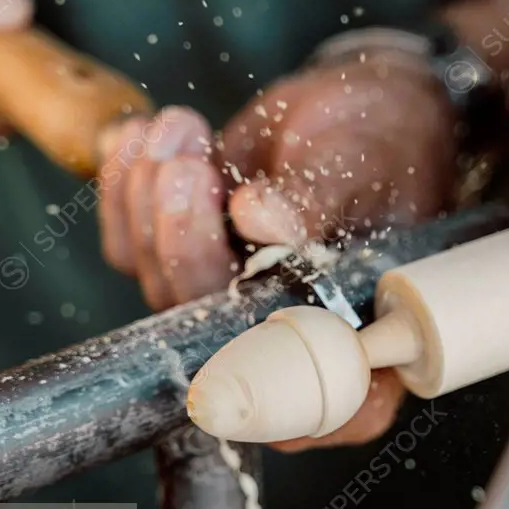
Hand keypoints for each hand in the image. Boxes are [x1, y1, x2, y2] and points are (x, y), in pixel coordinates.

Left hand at [98, 50, 458, 450]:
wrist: (359, 109)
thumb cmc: (386, 144)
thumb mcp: (363, 165)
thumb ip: (316, 199)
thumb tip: (259, 220)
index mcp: (353, 340)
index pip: (306, 398)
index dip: (262, 372)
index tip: (240, 306)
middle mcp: (285, 340)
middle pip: (208, 330)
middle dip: (181, 240)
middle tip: (188, 167)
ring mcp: (227, 306)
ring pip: (156, 283)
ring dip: (148, 199)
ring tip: (183, 129)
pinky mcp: (186, 263)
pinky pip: (129, 246)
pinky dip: (122, 188)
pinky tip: (145, 136)